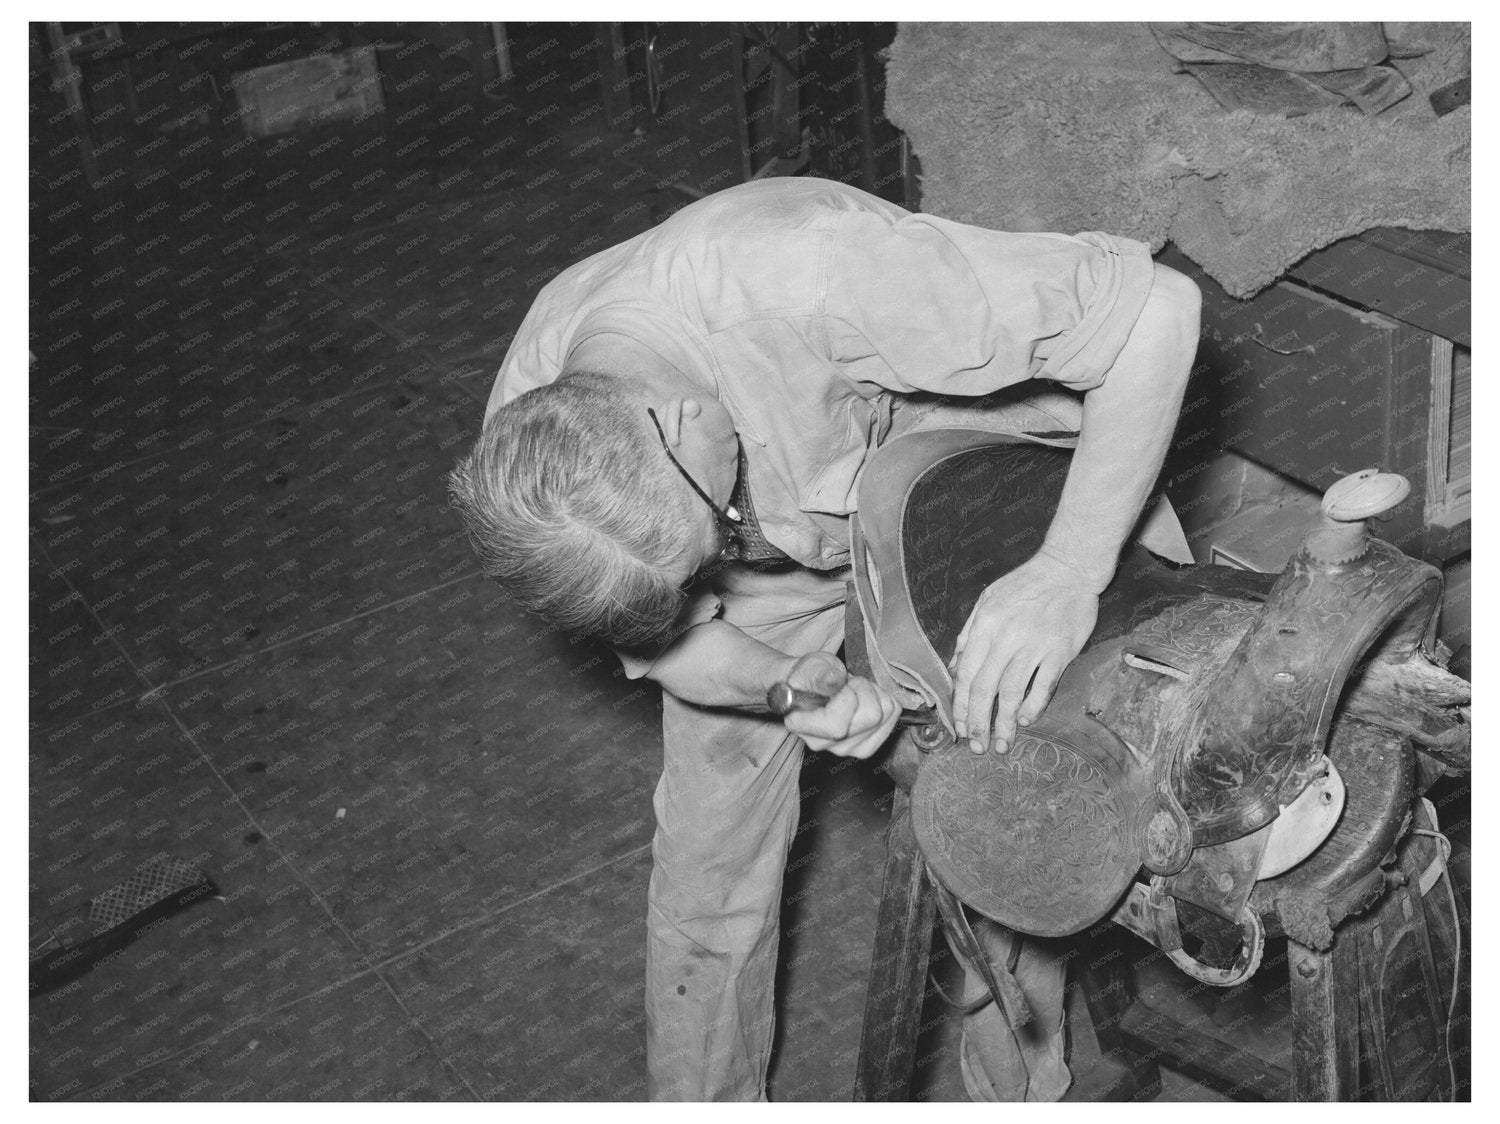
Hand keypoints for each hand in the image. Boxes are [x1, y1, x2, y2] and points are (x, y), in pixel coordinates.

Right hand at [777, 652, 899, 759]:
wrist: (812, 686)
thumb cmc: (808, 677)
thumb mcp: (808, 667)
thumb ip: (817, 673)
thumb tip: (833, 681)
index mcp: (801, 725)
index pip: (837, 725)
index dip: (847, 697)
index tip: (839, 684)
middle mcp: (822, 744)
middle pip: (870, 717)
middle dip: (864, 689)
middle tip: (848, 684)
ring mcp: (844, 749)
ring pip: (883, 716)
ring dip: (873, 694)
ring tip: (854, 691)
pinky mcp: (864, 748)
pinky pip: (892, 719)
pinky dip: (883, 702)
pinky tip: (864, 700)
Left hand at [950, 552, 1098, 754]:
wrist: (1067, 569)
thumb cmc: (1024, 585)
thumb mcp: (987, 601)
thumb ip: (969, 635)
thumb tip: (955, 669)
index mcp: (985, 625)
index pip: (967, 673)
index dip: (962, 704)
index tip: (960, 727)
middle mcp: (1007, 637)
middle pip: (987, 688)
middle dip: (978, 722)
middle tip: (976, 746)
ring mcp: (1035, 645)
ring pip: (1013, 692)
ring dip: (1004, 723)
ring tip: (1000, 744)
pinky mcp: (1060, 650)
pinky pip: (1043, 684)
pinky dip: (1033, 705)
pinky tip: (1024, 720)